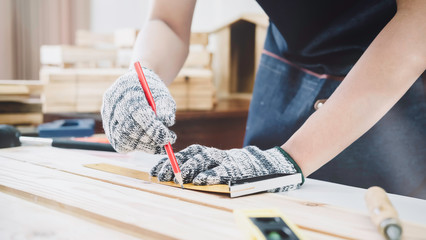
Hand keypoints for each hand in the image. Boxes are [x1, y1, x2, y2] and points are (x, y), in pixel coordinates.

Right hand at [101, 67, 175, 153]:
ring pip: (123, 139)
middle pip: (128, 127)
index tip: (167, 137)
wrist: (139, 87)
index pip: (137, 111)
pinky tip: (149, 143)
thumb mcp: (164, 96)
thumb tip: (167, 122)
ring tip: (160, 143)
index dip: (152, 127)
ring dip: (144, 145)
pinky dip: (136, 146)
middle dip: (150, 138)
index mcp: (126, 87)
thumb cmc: (153, 92)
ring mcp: (107, 116)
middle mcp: (112, 102)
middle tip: (166, 141)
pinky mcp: (108, 128)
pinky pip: (120, 144)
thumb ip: (166, 108)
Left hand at [151, 145, 303, 191]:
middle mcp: (219, 155)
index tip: (156, 169)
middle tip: (160, 175)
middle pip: (192, 156)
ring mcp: (229, 161)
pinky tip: (199, 181)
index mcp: (214, 154)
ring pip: (205, 161)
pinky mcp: (239, 170)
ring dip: (188, 169)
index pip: (188, 153)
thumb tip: (185, 175)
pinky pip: (223, 171)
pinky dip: (211, 175)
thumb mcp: (225, 165)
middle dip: (174, 165)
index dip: (171, 160)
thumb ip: (208, 167)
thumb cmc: (247, 167)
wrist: (276, 164)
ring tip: (175, 178)